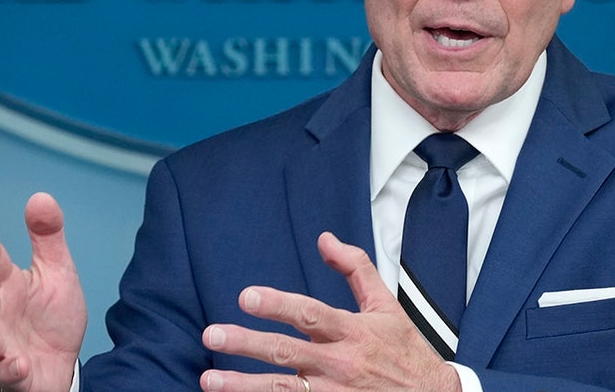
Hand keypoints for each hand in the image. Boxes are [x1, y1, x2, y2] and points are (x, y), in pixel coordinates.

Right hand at [0, 192, 87, 391]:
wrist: (61, 363)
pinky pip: (7, 374)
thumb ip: (47, 237)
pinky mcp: (13, 374)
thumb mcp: (57, 272)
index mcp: (7, 286)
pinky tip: (19, 362)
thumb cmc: (52, 315)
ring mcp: (2, 346)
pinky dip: (10, 370)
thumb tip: (39, 196)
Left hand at [198, 232, 460, 391]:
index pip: (310, 314)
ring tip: (209, 379)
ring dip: (243, 386)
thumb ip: (355, 268)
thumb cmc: (405, 350)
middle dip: (247, 344)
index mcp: (354, 332)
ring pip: (282, 391)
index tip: (246, 297)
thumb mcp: (386, 306)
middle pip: (287, 353)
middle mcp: (342, 365)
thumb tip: (324, 238)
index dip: (278, 305)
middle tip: (213, 333)